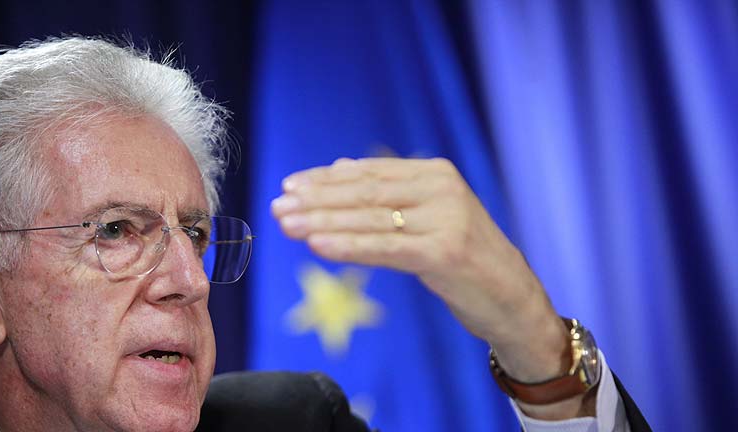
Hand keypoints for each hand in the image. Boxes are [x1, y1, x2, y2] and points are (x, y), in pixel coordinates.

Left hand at [271, 158, 592, 418]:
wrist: (513, 298)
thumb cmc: (465, 258)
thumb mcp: (428, 216)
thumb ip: (388, 193)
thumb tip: (338, 167)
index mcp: (434, 173)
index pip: (368, 172)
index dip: (324, 179)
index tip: (289, 186)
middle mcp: (440, 188)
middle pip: (364, 192)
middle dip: (316, 200)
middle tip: (278, 206)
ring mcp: (445, 218)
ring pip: (369, 219)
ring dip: (322, 222)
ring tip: (287, 225)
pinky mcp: (444, 251)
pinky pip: (384, 248)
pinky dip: (348, 246)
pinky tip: (317, 246)